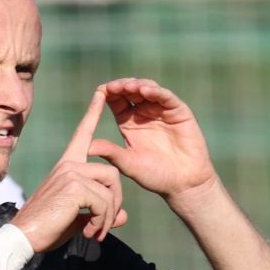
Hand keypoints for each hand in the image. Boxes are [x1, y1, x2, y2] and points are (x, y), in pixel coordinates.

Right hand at [11, 90, 128, 251]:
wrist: (24, 237)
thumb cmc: (47, 228)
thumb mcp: (79, 220)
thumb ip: (101, 213)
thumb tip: (123, 216)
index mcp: (67, 165)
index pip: (83, 134)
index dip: (93, 113)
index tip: (101, 92)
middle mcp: (69, 164)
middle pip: (113, 173)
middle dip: (115, 202)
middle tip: (104, 226)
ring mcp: (71, 172)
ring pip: (111, 188)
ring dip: (109, 215)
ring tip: (95, 231)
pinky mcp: (74, 186)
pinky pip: (104, 202)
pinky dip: (102, 221)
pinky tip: (89, 231)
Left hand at [89, 78, 216, 209]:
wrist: (183, 184)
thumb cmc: (154, 176)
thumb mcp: (128, 163)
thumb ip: (110, 152)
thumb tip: (86, 147)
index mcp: (128, 122)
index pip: (116, 101)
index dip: (108, 93)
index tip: (100, 90)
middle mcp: (144, 113)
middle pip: (130, 91)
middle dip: (121, 86)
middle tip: (113, 87)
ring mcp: (161, 110)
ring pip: (148, 88)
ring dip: (137, 85)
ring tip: (128, 87)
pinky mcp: (179, 111)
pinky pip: (166, 97)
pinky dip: (156, 91)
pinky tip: (146, 91)